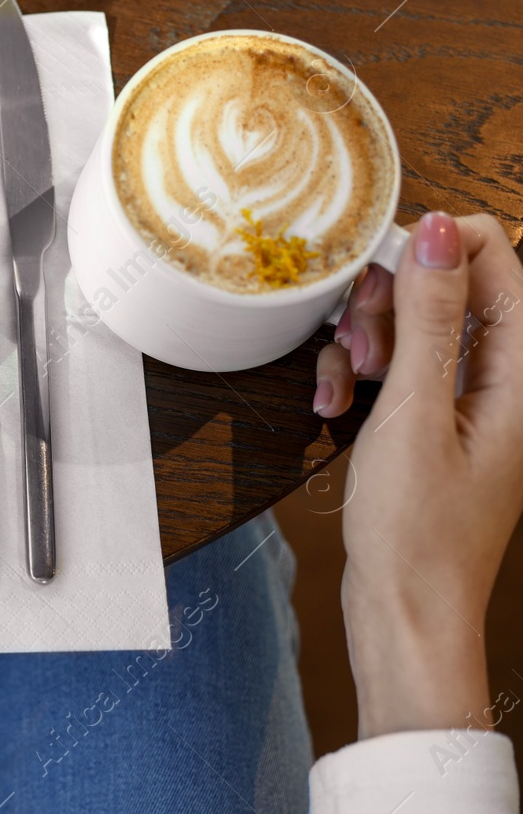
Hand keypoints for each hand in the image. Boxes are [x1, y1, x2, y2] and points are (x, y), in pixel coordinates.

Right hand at [318, 212, 522, 738]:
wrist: (407, 610)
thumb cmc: (419, 531)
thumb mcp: (413, 412)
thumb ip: (428, 316)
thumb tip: (438, 231)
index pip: (496, 256)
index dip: (433, 250)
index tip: (377, 279)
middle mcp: (507, 375)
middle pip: (448, 284)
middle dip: (389, 303)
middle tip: (360, 349)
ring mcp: (472, 394)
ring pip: (413, 320)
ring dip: (365, 340)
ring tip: (344, 386)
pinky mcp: (437, 413)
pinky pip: (397, 361)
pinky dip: (359, 374)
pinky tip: (335, 405)